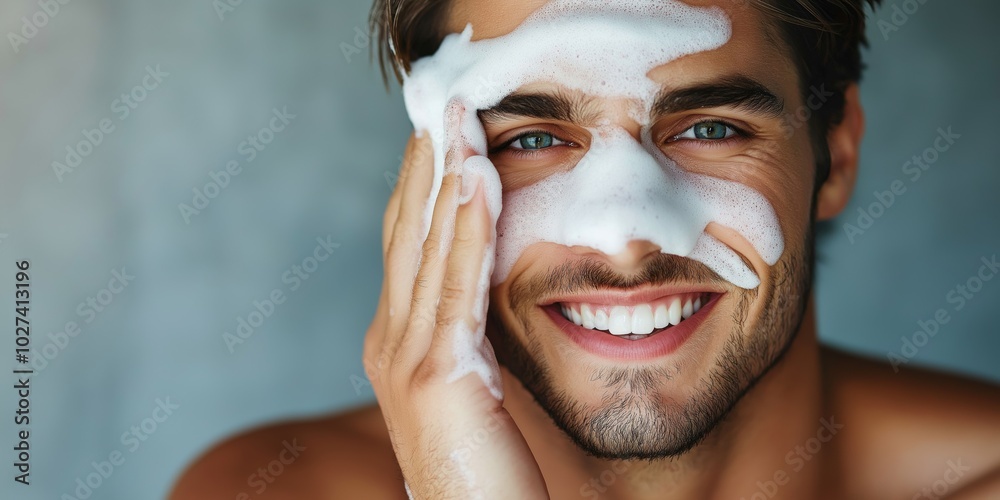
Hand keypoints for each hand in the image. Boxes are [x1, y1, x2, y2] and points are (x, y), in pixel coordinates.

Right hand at [363, 104, 547, 498]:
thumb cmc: (484, 473)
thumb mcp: (474, 392)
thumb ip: (469, 339)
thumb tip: (487, 294)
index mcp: (397, 344)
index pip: (407, 246)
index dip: (421, 186)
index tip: (442, 134)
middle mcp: (390, 342)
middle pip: (407, 233)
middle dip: (425, 164)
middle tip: (443, 103)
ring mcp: (408, 358)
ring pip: (427, 245)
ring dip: (445, 175)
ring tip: (460, 119)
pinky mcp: (440, 374)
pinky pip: (458, 282)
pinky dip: (467, 224)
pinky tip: (479, 177)